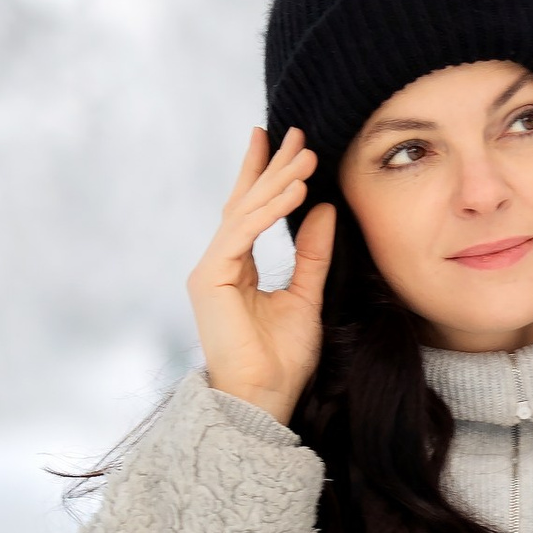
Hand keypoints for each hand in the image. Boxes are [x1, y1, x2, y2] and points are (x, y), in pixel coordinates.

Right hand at [187, 127, 335, 429]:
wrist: (264, 399)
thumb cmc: (282, 360)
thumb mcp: (306, 296)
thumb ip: (311, 254)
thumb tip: (323, 209)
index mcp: (235, 268)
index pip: (250, 211)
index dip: (264, 174)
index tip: (283, 142)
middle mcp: (217, 264)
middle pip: (245, 203)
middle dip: (271, 166)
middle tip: (296, 133)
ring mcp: (209, 271)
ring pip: (244, 213)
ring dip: (277, 182)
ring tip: (306, 156)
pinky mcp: (210, 279)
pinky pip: (242, 233)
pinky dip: (268, 210)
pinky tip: (294, 191)